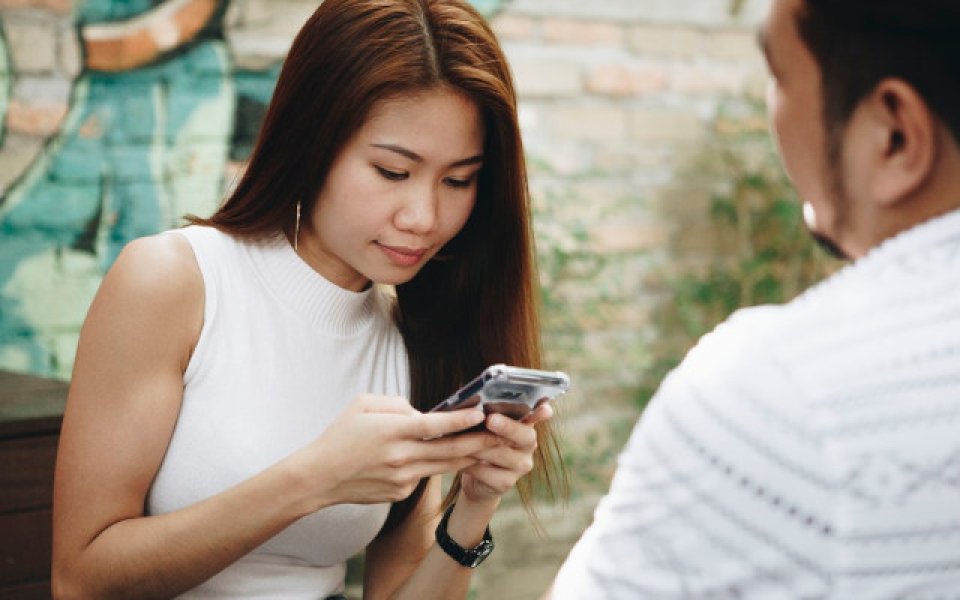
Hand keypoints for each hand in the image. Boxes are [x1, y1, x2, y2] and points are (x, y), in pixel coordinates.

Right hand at [294, 395, 500, 508]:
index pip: (433, 425)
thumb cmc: (340, 435)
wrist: (320, 477)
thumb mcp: (363, 404)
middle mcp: (400, 457)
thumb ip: (397, 404)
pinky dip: (441, 466)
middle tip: (504, 434)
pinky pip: (426, 475)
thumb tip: (423, 412)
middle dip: (479, 442)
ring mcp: (402, 478)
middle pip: (449, 450)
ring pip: (445, 466)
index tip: (482, 413)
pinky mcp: (401, 493)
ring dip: (470, 456)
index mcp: (391, 432)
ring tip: (493, 446)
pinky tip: (456, 457)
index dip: (460, 420)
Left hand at [458, 401, 553, 504]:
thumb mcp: (486, 426)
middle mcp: (529, 445)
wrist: (477, 479)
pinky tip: (457, 458)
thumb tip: (476, 399)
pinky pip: (486, 472)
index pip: (538, 416)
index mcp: (526, 425)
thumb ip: (490, 412)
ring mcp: (521, 466)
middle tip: (491, 420)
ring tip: (461, 438)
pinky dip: (469, 464)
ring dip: (478, 446)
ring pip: (500, 454)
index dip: (541, 412)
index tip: (545, 408)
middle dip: (506, 427)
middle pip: (523, 436)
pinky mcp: (506, 483)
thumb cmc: (481, 442)